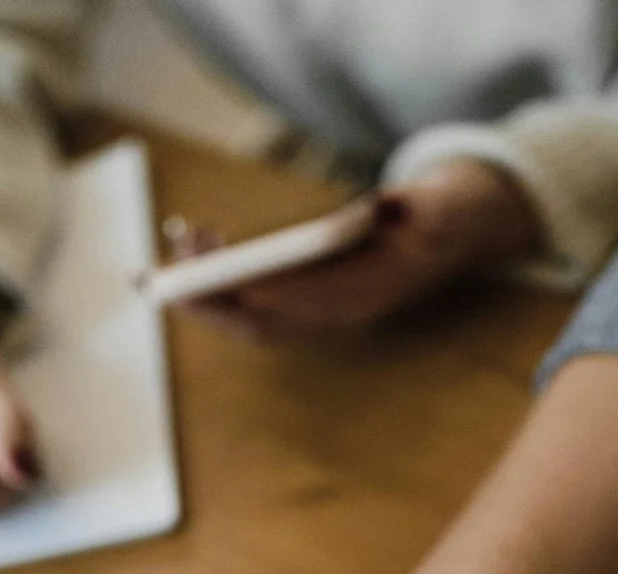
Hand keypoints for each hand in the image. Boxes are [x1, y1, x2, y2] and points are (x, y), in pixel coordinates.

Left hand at [180, 156, 541, 338]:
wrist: (448, 230)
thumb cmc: (438, 213)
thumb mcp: (438, 208)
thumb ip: (415, 212)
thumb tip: (385, 209)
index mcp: (373, 295)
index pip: (317, 304)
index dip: (279, 298)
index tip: (242, 288)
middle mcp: (338, 312)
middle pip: (266, 321)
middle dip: (215, 301)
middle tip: (168, 275)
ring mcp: (318, 311)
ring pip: (249, 316)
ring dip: (204, 293)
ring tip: (170, 250)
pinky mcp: (302, 300)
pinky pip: (249, 302)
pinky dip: (215, 283)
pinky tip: (192, 248)